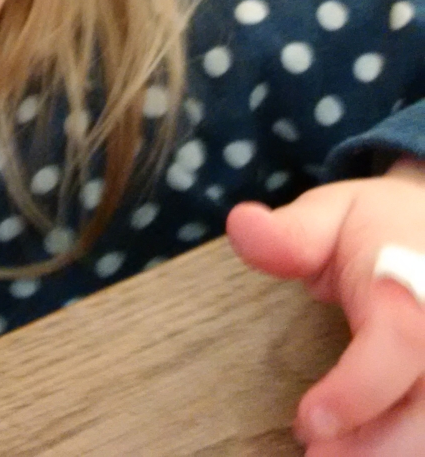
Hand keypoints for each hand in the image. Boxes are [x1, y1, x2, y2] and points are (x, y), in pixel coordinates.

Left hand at [226, 160, 424, 455]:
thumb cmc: (377, 226)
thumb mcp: (331, 215)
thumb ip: (291, 233)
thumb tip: (241, 226)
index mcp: (414, 284)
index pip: (402, 340)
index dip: (358, 390)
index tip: (306, 422)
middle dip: (375, 446)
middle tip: (315, 456)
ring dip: (388, 452)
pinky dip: (401, 444)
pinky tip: (361, 450)